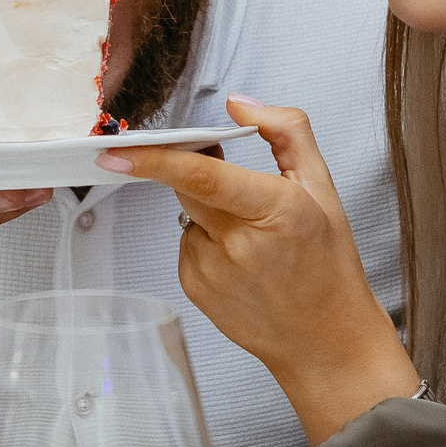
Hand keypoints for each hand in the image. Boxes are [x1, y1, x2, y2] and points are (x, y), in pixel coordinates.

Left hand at [101, 97, 419, 444]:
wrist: (326, 341)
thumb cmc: (328, 266)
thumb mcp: (323, 188)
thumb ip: (286, 132)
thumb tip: (240, 105)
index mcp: (278, 210)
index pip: (205, 177)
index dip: (157, 160)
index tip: (117, 151)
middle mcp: (241, 245)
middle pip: (189, 188)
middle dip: (201, 173)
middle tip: (238, 186)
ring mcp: (213, 272)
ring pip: (188, 215)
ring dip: (211, 214)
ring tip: (256, 244)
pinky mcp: (195, 289)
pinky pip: (187, 245)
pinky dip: (208, 243)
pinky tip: (241, 264)